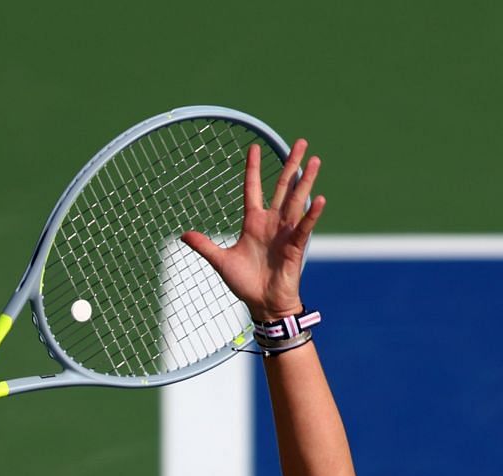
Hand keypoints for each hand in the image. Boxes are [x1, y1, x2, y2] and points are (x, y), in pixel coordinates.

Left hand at [180, 138, 324, 321]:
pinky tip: (320, 199)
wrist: (264, 305)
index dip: (253, 168)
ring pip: (297, 200)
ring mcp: (286, 232)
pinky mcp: (296, 246)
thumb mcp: (221, 261)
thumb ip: (205, 246)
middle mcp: (272, 222)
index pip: (253, 188)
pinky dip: (312, 214)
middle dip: (291, 164)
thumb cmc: (246, 284)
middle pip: (282, 186)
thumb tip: (183, 235)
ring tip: (315, 160)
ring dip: (306, 180)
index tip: (253, 146)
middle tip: (301, 142)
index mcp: (254, 222)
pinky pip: (305, 226)